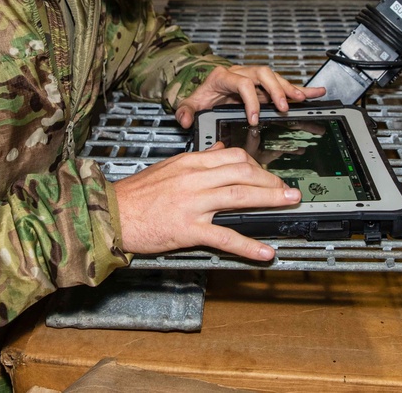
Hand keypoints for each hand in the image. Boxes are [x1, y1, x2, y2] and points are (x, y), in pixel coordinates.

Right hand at [113, 143, 301, 260]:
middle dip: (271, 180)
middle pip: (243, 172)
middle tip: (288, 190)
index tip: (269, 175)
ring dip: (270, 199)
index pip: (234, 155)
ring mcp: (193, 203)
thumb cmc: (137, 194)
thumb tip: (219, 149)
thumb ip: (197, 159)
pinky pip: (224, 237)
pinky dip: (248, 245)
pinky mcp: (188, 229)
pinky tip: (264, 252)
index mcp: (191, 162)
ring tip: (289, 203)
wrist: (112, 214)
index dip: (258, 165)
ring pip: (240, 196)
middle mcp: (195, 178)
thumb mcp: (169, 166)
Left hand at [174, 65, 325, 127]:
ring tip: (302, 98)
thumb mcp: (191, 102)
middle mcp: (242, 72)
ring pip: (274, 77)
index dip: (250, 99)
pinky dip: (300, 89)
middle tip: (282, 107)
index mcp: (224, 76)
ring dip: (289, 87)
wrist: (205, 85)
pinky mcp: (264, 86)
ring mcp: (254, 78)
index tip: (254, 118)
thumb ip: (186, 110)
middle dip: (274, 90)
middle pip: (262, 74)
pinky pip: (284, 84)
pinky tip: (315, 93)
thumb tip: (185, 120)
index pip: (241, 83)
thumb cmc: (202, 94)